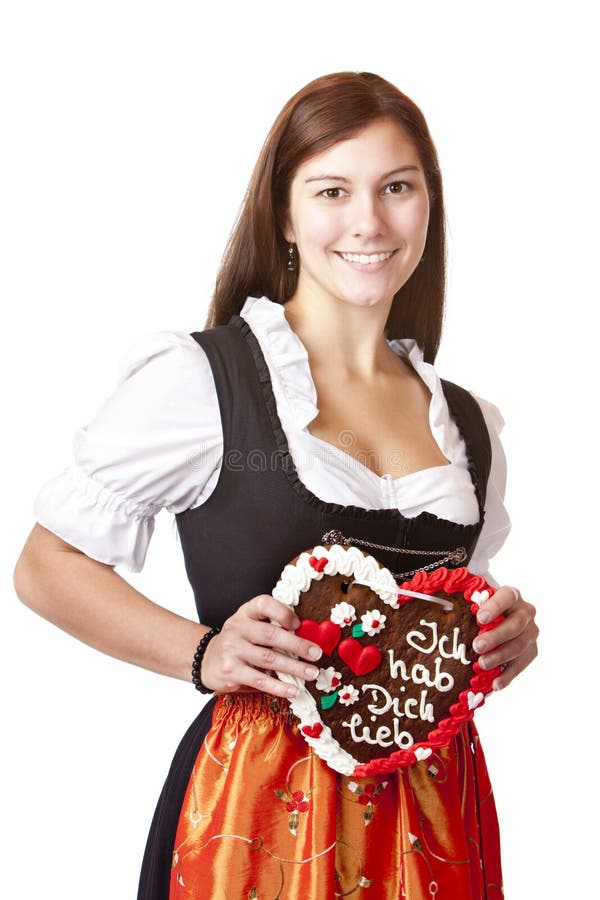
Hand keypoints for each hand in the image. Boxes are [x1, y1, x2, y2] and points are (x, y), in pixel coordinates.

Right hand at [200, 594, 322, 698]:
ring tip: (311, 673)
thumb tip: (308, 638)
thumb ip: (272, 627)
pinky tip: (293, 690)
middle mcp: (237, 628)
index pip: (264, 604)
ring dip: (294, 668)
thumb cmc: (239, 642)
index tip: (298, 624)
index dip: (282, 612)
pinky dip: (279, 686)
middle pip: (271, 635)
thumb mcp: (250, 626)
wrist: (207, 660)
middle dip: (298, 645)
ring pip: (268, 659)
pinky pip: (259, 680)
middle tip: (317, 654)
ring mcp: (232, 649)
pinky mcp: (230, 671)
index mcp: (245, 612)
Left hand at [473, 585, 537, 689]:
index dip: (495, 607)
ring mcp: (530, 633)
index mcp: (511, 595)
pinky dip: (508, 676)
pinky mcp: (530, 651)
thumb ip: (463, 601)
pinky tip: (495, 684)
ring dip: (500, 657)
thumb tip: (438, 604)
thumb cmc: (479, 609)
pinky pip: (521, 665)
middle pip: (516, 624)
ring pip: (520, 646)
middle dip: (496, 636)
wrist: (496, 620)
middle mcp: (525, 612)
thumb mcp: (472, 602)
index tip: (480, 618)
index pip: (507, 597)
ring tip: (482, 664)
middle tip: (477, 646)